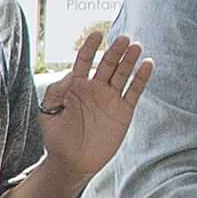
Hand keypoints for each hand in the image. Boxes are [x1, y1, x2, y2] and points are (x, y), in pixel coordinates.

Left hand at [35, 26, 152, 182]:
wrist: (71, 162)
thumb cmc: (57, 137)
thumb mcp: (49, 113)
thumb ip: (56, 92)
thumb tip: (71, 74)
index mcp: (76, 85)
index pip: (84, 59)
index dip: (90, 47)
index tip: (97, 34)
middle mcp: (95, 88)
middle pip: (107, 64)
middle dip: (115, 51)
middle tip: (124, 39)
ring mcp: (111, 98)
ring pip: (122, 74)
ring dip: (130, 60)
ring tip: (136, 47)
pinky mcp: (123, 111)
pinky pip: (134, 92)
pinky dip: (141, 78)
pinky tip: (147, 64)